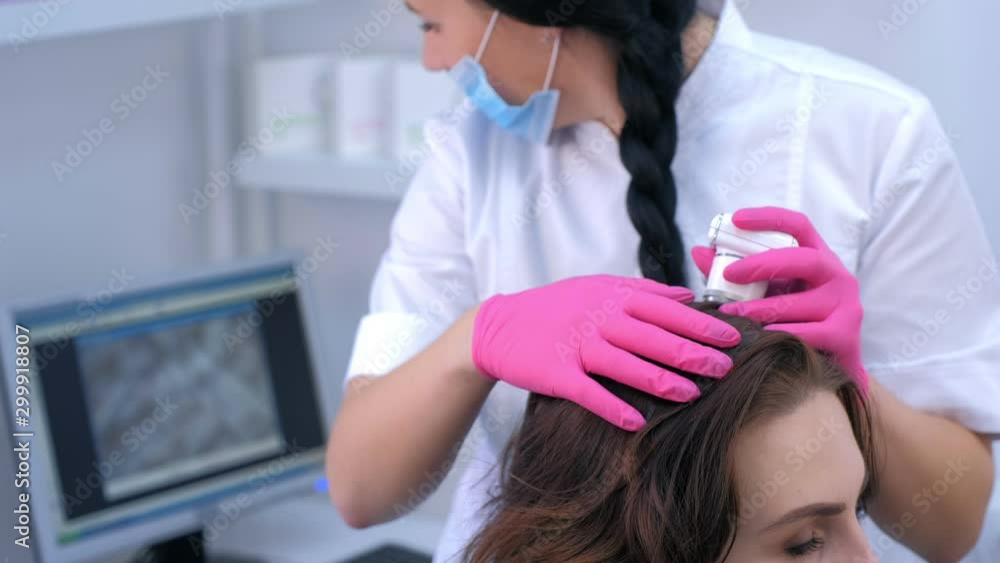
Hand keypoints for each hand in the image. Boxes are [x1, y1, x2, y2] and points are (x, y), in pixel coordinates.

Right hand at [472, 275, 740, 430]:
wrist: (500, 326)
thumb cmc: (556, 307)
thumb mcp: (597, 287)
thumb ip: (641, 290)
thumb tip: (687, 297)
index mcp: (612, 296)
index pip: (666, 310)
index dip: (700, 324)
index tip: (732, 337)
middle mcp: (597, 319)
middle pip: (652, 338)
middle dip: (692, 353)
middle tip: (725, 369)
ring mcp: (576, 346)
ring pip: (625, 365)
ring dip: (660, 381)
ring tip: (691, 395)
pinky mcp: (556, 374)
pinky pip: (589, 393)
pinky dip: (613, 407)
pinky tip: (637, 422)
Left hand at [691, 207, 868, 389]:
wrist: (832, 367)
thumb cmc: (795, 321)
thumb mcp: (769, 292)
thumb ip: (737, 274)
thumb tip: (699, 252)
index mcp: (818, 258)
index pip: (798, 226)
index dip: (769, 218)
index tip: (736, 219)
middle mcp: (837, 276)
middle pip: (804, 259)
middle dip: (762, 264)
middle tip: (729, 274)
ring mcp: (846, 306)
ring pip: (798, 303)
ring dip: (759, 308)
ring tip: (729, 314)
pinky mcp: (844, 335)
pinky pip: (805, 333)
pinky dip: (777, 334)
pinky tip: (756, 338)